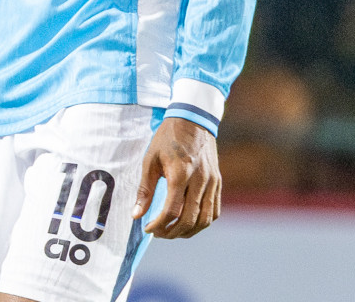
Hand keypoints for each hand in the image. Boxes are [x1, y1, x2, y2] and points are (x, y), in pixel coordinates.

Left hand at [133, 117, 221, 238]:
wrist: (193, 120)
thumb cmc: (167, 139)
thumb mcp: (150, 160)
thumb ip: (144, 189)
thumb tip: (136, 214)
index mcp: (181, 174)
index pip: (172, 210)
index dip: (159, 224)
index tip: (148, 229)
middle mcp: (200, 181)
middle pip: (190, 219)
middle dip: (172, 232)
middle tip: (158, 234)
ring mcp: (212, 183)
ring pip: (205, 219)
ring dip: (189, 231)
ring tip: (172, 232)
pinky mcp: (218, 183)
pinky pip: (214, 211)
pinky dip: (203, 222)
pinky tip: (189, 223)